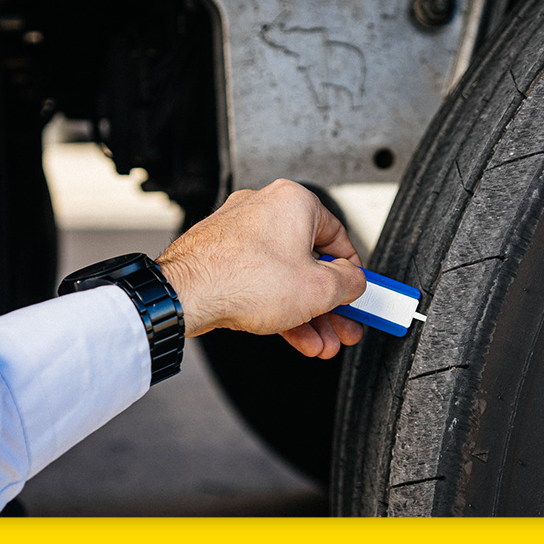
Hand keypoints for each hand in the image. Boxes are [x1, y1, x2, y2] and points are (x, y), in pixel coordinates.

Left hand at [156, 179, 366, 357]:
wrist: (186, 295)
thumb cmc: (242, 279)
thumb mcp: (320, 289)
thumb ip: (350, 284)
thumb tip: (355, 283)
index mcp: (294, 201)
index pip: (339, 239)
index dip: (352, 274)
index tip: (358, 294)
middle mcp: (264, 209)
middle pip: (310, 262)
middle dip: (328, 304)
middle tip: (342, 326)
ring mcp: (238, 232)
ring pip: (284, 277)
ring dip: (305, 313)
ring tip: (320, 342)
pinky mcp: (220, 255)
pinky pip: (260, 282)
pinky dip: (277, 307)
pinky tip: (294, 335)